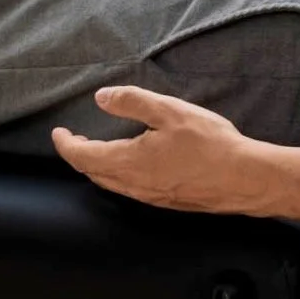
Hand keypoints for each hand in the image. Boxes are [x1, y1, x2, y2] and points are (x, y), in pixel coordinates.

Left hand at [52, 85, 276, 215]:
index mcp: (127, 161)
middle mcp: (131, 183)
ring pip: (109, 183)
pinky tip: (132, 165)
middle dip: (80, 155)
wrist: (241, 178)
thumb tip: (100, 97)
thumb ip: (133, 102)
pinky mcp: (163, 201)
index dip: (65, 144)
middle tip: (77, 138)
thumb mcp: (171, 112)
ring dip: (98, 166)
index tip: (58, 132)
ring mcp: (147, 195)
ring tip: (99, 150)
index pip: (81, 156)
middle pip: (92, 173)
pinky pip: (127, 188)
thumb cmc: (208, 142)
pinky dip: (116, 175)